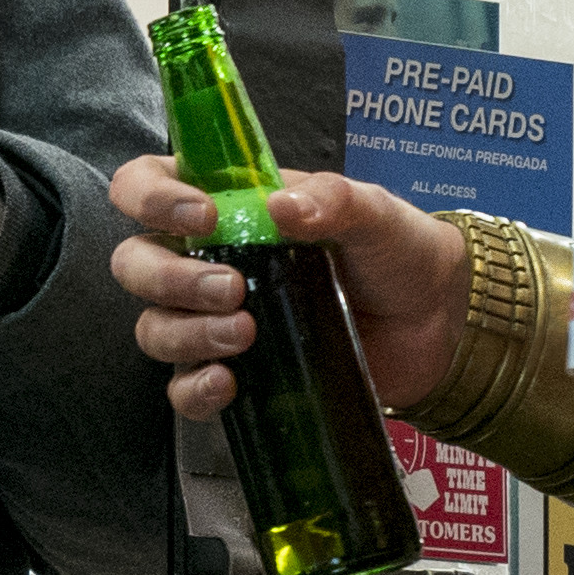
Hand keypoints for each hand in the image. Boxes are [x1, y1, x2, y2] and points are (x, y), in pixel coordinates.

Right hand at [108, 159, 468, 423]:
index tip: (201, 216)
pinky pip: (182, 387)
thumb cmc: (398, 252)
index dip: (151, 197)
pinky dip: (193, 389)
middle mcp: (207, 259)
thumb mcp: (374, 214)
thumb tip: (283, 206)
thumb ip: (335, 201)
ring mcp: (215, 319)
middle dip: (169, 277)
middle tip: (232, 288)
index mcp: (228, 205)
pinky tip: (227, 384)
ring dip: (186, 331)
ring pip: (154, 326)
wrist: (438, 325)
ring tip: (245, 333)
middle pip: (135, 263)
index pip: (146, 185)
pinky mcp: (235, 372)